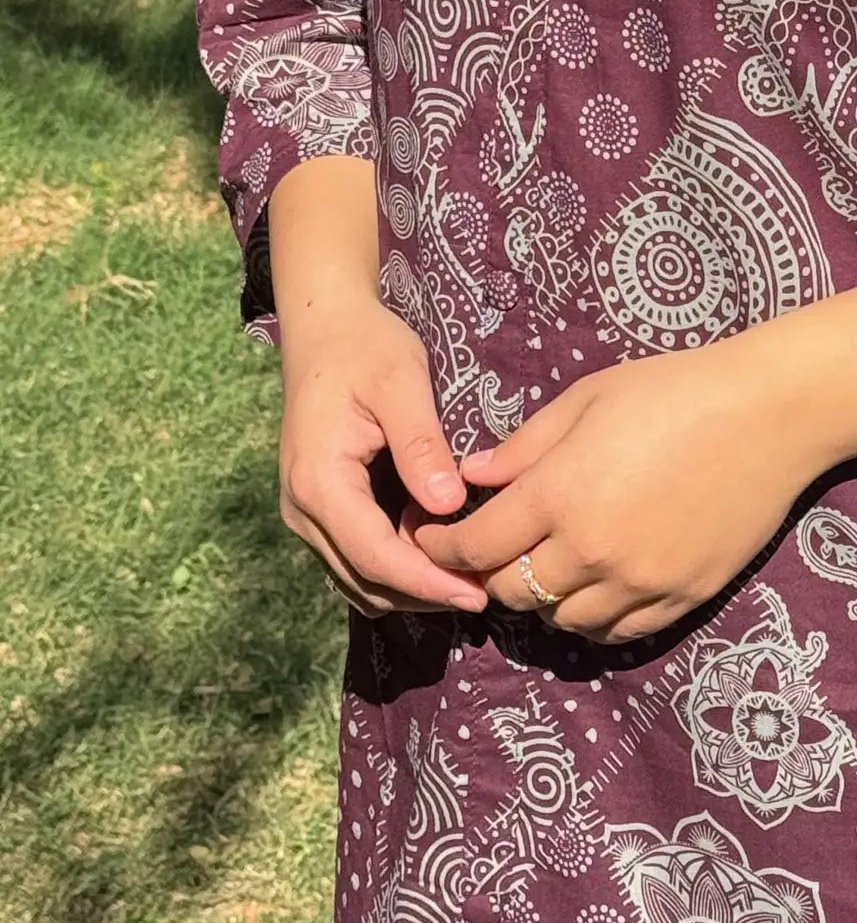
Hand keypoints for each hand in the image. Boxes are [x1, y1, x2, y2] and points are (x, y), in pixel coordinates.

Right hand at [277, 297, 492, 616]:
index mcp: (320, 482)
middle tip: (488, 589)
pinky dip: (395, 569)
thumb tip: (447, 504)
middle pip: (366, 579)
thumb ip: (421, 444)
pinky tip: (440, 555)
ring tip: (470, 577)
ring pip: (359, 578)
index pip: (376, 556)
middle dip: (425, 593)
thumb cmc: (365, 348)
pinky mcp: (319, 510)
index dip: (428, 583)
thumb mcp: (401, 383)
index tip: (479, 594)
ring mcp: (306, 514)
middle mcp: (303, 509)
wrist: (325, 328)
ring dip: (411, 587)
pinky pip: (355, 559)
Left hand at [411, 337, 832, 644]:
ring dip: (542, 598)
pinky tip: (594, 585)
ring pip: (561, 619)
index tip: (430, 540)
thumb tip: (469, 476)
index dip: (441, 547)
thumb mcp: (586, 399)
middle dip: (489, 572)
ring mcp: (639, 580)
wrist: (771, 415)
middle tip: (490, 551)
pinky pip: (616, 631)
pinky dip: (593, 616)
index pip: (475, 545)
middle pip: (511, 590)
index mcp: (560, 493)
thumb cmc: (675, 390)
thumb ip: (522, 447)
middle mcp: (593, 549)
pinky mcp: (680, 597)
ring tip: (548, 565)